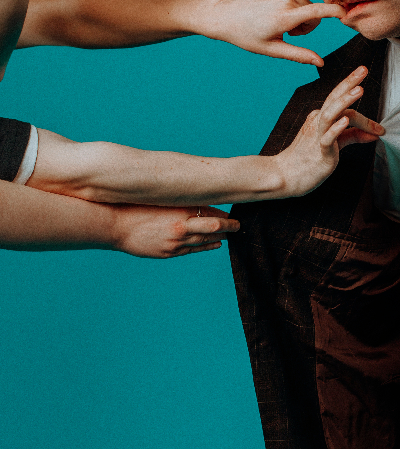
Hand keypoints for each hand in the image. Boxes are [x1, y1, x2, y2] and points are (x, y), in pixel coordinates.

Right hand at [110, 204, 239, 258]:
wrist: (112, 225)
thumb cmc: (133, 206)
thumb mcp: (160, 198)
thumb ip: (178, 199)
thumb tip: (195, 195)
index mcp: (181, 210)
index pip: (211, 212)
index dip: (223, 213)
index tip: (231, 211)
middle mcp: (182, 227)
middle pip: (215, 227)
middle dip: (229, 226)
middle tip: (239, 224)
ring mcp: (176, 242)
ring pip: (206, 241)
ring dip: (219, 237)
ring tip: (231, 234)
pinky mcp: (168, 253)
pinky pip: (193, 250)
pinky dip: (206, 247)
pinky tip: (214, 244)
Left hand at [200, 0, 346, 65]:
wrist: (225, 14)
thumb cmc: (247, 35)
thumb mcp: (273, 49)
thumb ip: (299, 55)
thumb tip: (320, 62)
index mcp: (284, 17)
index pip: (317, 12)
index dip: (334, 12)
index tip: (345, 13)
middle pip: (313, 13)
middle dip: (307, 25)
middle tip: (288, 33)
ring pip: (305, 4)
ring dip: (299, 15)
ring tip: (279, 21)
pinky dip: (290, 4)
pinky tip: (273, 10)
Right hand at [276, 66, 384, 195]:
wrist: (285, 176)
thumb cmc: (309, 159)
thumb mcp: (335, 144)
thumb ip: (353, 136)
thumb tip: (375, 134)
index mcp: (321, 118)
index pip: (340, 102)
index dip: (356, 96)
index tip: (368, 89)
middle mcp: (318, 122)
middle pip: (334, 98)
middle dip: (349, 83)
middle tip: (363, 69)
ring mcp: (317, 135)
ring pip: (330, 113)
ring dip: (345, 101)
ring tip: (359, 89)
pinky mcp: (319, 151)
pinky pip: (327, 138)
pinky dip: (336, 128)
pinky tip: (345, 121)